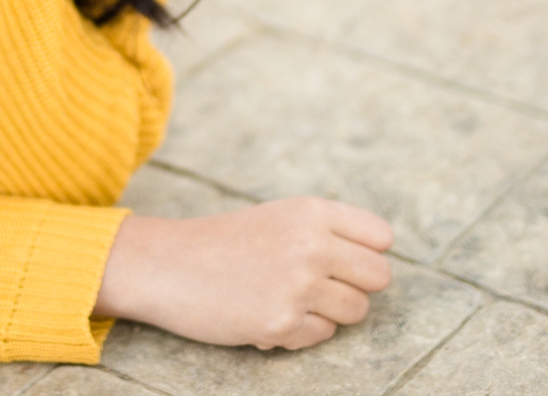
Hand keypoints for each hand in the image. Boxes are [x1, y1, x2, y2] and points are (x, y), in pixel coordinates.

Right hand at [94, 197, 393, 349]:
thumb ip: (327, 231)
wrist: (167, 265)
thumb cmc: (225, 241)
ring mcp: (298, 286)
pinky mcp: (281, 324)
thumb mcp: (279, 216)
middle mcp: (311, 245)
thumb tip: (379, 259)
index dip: (365, 253)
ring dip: (329, 312)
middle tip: (321, 286)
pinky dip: (300, 332)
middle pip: (379, 277)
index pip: (381, 238)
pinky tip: (267, 314)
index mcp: (311, 211)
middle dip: (355, 286)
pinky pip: (322, 336)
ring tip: (291, 299)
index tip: (343, 261)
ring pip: (356, 311)